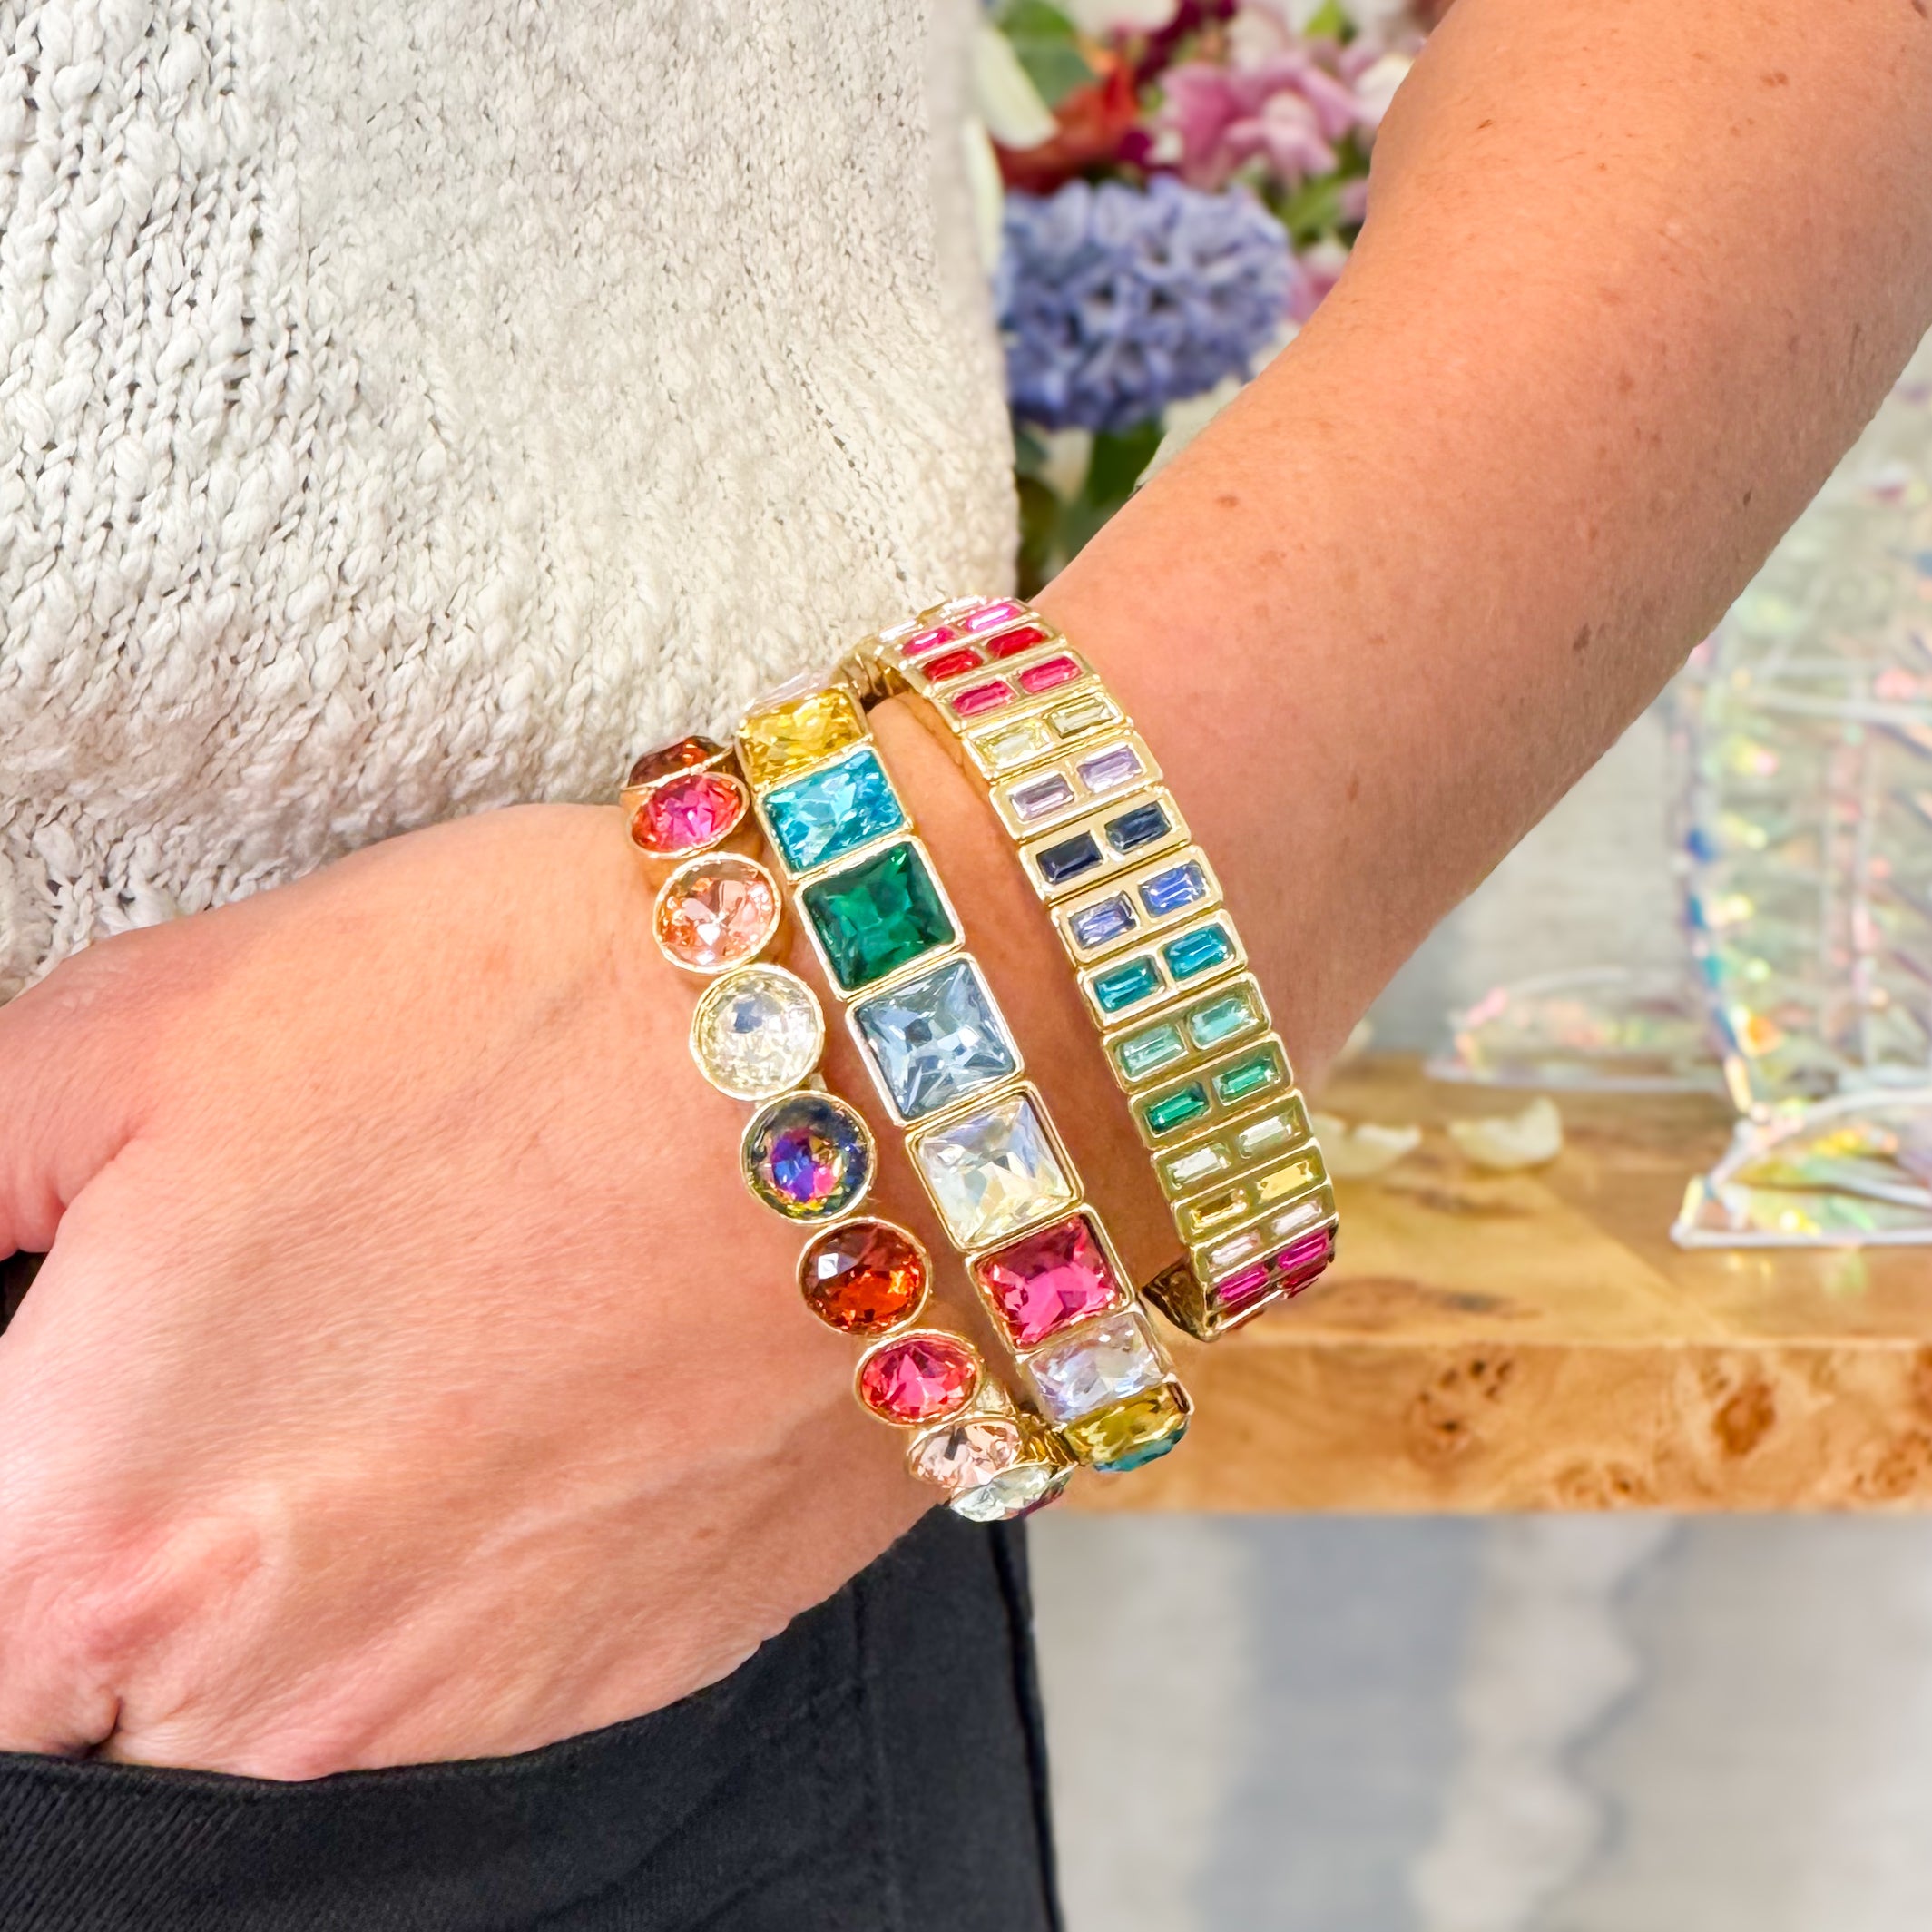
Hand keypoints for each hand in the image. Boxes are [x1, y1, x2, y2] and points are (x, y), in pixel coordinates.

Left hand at [0, 803, 932, 1777]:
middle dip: (117, 1539)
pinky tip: (522, 1391)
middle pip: (86, 1690)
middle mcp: (265, 1688)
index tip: (71, 1390)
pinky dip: (448, 1566)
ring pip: (271, 1700)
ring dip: (289, 1558)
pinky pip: (449, 1676)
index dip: (9, 1477)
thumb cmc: (536, 1018)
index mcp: (93, 1535)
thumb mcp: (158, 1021)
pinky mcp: (620, 1674)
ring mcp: (460, 1708)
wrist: (883, 1063)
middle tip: (231, 1350)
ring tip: (399, 1346)